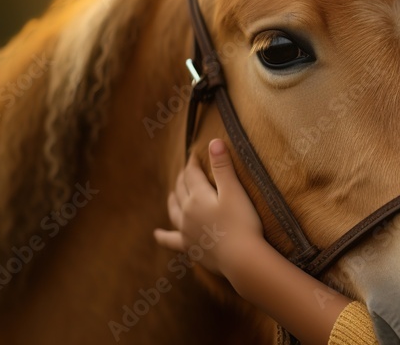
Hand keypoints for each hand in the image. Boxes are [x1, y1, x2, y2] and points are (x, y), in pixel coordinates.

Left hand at [154, 139, 263, 276]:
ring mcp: (186, 231)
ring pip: (174, 211)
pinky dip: (163, 236)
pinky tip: (157, 235)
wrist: (241, 258)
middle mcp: (186, 212)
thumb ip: (223, 167)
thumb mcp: (235, 191)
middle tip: (188, 170)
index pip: (192, 174)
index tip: (195, 154)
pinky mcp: (189, 247)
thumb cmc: (242, 222)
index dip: (193, 162)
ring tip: (172, 193)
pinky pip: (171, 240)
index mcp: (197, 197)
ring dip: (172, 199)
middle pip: (181, 190)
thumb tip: (213, 142)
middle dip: (183, 178)